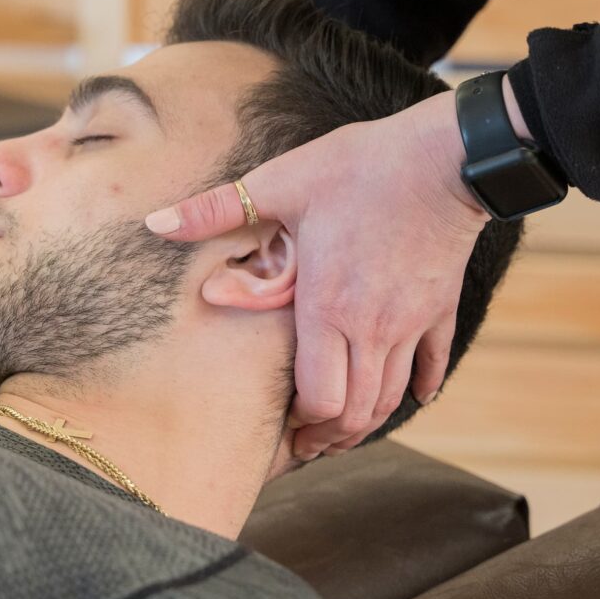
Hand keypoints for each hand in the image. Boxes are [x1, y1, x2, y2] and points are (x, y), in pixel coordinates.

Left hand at [145, 90, 487, 459]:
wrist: (445, 158)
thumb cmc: (361, 167)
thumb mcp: (281, 182)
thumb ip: (215, 210)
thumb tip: (154, 222)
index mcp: (327, 308)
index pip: (319, 398)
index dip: (300, 423)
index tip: (282, 425)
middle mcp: (371, 328)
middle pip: (355, 414)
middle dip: (328, 435)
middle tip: (306, 441)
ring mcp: (409, 323)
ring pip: (391, 398)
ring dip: (365, 421)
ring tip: (340, 428)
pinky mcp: (439, 308)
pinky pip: (431, 363)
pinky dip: (418, 387)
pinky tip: (412, 395)